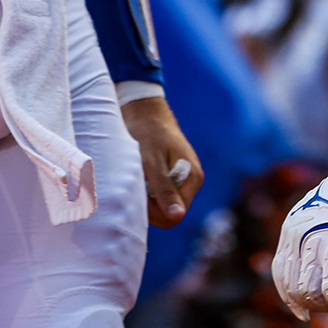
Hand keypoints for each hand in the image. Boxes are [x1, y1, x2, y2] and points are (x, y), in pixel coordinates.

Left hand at [121, 95, 203, 227]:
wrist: (143, 110)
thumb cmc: (148, 132)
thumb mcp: (152, 161)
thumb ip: (164, 189)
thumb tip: (177, 217)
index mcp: (193, 178)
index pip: (175, 216)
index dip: (154, 211)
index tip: (138, 193)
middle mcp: (189, 182)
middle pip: (168, 213)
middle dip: (149, 205)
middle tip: (135, 182)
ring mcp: (179, 180)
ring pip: (160, 205)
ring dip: (145, 197)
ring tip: (136, 175)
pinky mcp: (168, 176)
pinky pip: (156, 195)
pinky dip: (144, 190)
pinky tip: (138, 174)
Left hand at [272, 139, 327, 319]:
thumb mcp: (315, 212)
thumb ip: (306, 236)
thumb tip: (307, 265)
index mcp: (291, 228)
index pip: (281, 273)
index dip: (288, 297)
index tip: (300, 310)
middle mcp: (300, 239)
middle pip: (294, 287)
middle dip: (306, 306)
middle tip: (319, 312)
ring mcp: (319, 246)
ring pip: (312, 294)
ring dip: (325, 307)